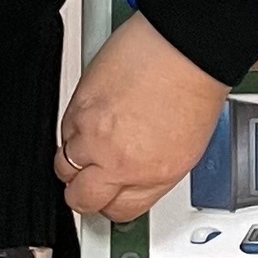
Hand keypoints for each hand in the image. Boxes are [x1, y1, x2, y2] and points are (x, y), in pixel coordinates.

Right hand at [59, 11, 228, 223]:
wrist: (183, 45)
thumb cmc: (194, 86)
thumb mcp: (187, 147)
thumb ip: (152, 172)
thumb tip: (133, 183)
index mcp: (153, 174)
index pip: (118, 212)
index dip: (111, 204)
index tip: (110, 196)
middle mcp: (119, 160)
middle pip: (80, 198)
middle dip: (84, 193)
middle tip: (92, 180)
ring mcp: (94, 134)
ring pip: (64, 164)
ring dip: (76, 158)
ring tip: (96, 141)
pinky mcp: (77, 106)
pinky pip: (63, 131)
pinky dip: (74, 129)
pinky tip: (94, 117)